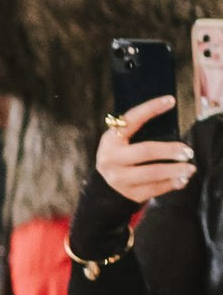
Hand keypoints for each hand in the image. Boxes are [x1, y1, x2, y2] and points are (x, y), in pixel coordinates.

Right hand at [96, 91, 197, 206]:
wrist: (103, 188)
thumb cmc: (122, 157)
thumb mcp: (122, 143)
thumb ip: (138, 134)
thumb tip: (172, 127)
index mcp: (110, 139)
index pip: (131, 120)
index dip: (151, 108)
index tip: (170, 100)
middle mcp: (111, 158)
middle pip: (145, 151)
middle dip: (169, 150)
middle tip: (188, 151)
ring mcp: (118, 178)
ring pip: (151, 173)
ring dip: (174, 170)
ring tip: (190, 168)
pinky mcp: (129, 193)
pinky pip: (154, 188)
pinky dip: (171, 184)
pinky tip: (181, 180)